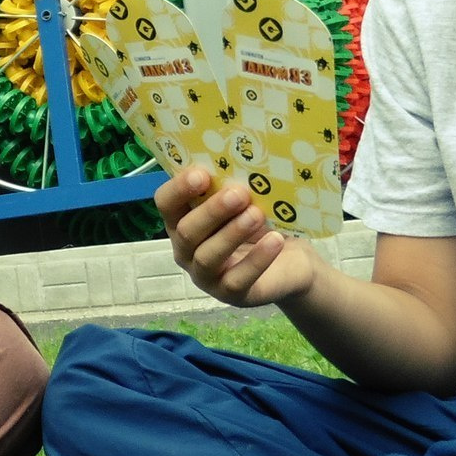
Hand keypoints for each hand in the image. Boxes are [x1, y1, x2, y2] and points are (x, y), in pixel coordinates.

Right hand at [156, 166, 318, 308]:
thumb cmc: (258, 224)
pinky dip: (257, 259)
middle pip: (187, 231)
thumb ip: (230, 186)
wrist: (290, 260)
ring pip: (207, 256)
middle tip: (239, 193)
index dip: (179, 189)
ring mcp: (206, 276)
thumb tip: (234, 160)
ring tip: (257, 215)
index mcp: (182, 221)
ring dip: (232, 233)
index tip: (203, 173)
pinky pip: (239, 279)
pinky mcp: (231, 295)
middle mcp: (186, 250)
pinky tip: (274, 241)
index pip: (165, 204)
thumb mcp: (243, 203)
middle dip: (212, 211)